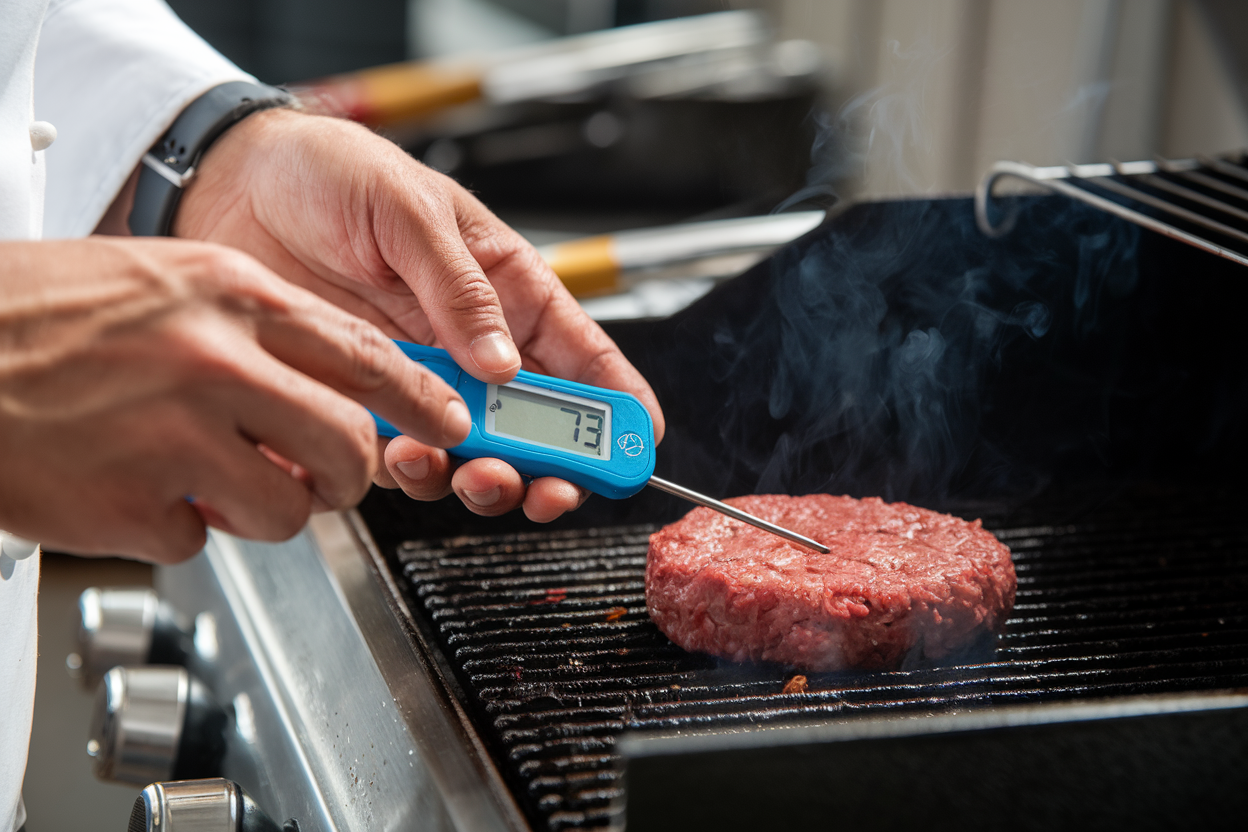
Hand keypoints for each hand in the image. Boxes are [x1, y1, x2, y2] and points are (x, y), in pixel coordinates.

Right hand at [0, 238, 471, 562]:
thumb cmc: (35, 317)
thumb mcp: (162, 285)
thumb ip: (252, 328)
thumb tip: (326, 379)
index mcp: (229, 297)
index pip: (366, 356)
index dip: (422, 399)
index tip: (452, 423)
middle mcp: (214, 360)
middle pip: (348, 445)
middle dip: (348, 478)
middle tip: (326, 482)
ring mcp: (175, 433)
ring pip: (289, 507)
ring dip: (264, 510)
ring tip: (209, 484)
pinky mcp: (133, 501)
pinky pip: (199, 540)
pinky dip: (177, 528)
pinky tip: (133, 488)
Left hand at [174, 108, 663, 521]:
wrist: (232, 185)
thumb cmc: (331, 174)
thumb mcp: (409, 212)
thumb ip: (460, 289)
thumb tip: (503, 363)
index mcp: (508, 290)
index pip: (585, 358)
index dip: (621, 407)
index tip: (639, 447)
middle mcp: (474, 345)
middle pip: (539, 427)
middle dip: (551, 467)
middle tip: (541, 485)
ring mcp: (423, 380)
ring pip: (477, 455)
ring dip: (481, 477)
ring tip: (463, 468)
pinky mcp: (368, 404)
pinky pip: (403, 457)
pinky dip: (410, 471)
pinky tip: (399, 451)